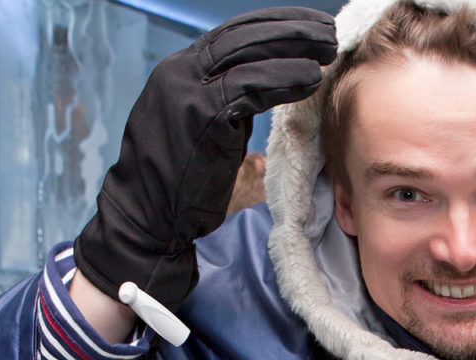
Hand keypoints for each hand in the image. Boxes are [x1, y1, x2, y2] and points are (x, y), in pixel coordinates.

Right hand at [74, 7, 336, 309]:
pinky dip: (284, 78)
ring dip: (294, 46)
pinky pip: (251, 86)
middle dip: (290, 28)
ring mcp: (188, 88)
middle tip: (327, 29)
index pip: (233, 35)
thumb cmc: (178, 187)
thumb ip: (230, 113)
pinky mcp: (201, 112)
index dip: (274, 26)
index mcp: (182, 72)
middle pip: (244, 35)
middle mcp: (181, 70)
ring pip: (249, 52)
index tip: (308, 26)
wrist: (147, 217)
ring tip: (329, 47)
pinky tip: (311, 77)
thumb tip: (267, 109)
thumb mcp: (205, 135)